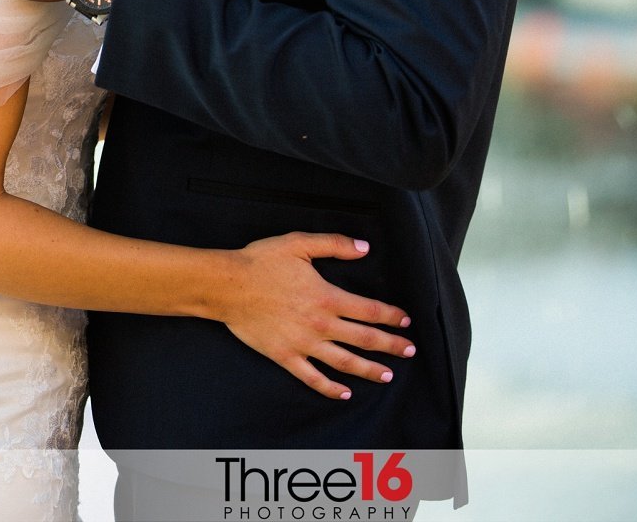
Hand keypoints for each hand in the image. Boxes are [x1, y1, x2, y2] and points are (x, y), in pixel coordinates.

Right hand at [214, 233, 415, 400]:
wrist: (228, 286)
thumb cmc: (262, 262)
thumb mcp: (299, 243)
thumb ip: (334, 245)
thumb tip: (364, 248)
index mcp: (326, 296)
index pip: (369, 310)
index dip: (391, 316)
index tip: (406, 321)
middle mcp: (320, 324)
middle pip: (364, 339)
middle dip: (390, 346)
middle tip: (409, 351)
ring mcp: (303, 344)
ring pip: (344, 362)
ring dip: (368, 370)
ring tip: (387, 376)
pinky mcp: (285, 357)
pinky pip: (312, 378)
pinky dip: (330, 388)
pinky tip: (344, 393)